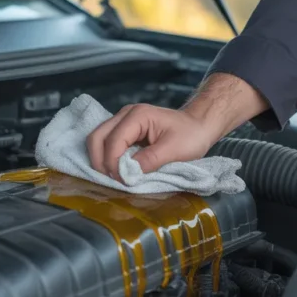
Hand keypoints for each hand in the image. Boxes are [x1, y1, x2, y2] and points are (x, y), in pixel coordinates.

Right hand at [86, 104, 222, 178]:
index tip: (122, 182)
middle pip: (97, 137)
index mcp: (138, 116)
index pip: (113, 141)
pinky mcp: (124, 130)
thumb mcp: (174, 150)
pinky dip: (106, 157)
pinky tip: (115, 170)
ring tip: (112, 178)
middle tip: (111, 181)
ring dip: (101, 160)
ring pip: (98, 139)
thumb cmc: (191, 135)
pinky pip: (107, 143)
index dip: (113, 164)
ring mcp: (123, 121)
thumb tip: (127, 174)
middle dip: (99, 162)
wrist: (199, 125)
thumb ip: (149, 161)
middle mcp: (125, 114)